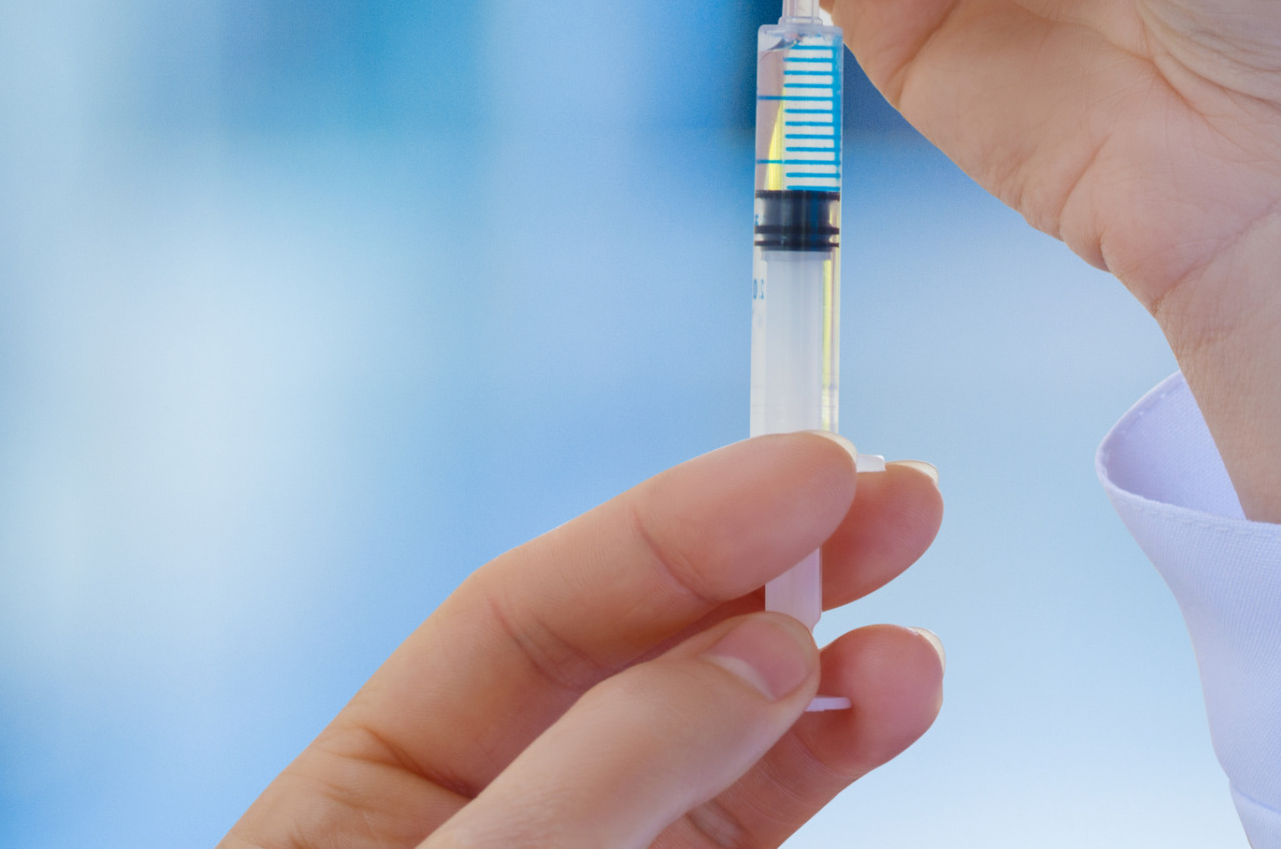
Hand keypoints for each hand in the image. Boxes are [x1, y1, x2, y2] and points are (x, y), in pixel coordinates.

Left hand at [222, 434, 944, 847]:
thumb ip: (606, 768)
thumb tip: (767, 646)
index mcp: (366, 785)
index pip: (527, 611)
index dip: (671, 529)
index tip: (806, 466)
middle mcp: (485, 806)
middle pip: (638, 656)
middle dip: (767, 569)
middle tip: (896, 494)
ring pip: (715, 744)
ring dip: (824, 675)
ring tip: (913, 636)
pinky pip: (747, 822)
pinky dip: (823, 761)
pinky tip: (885, 702)